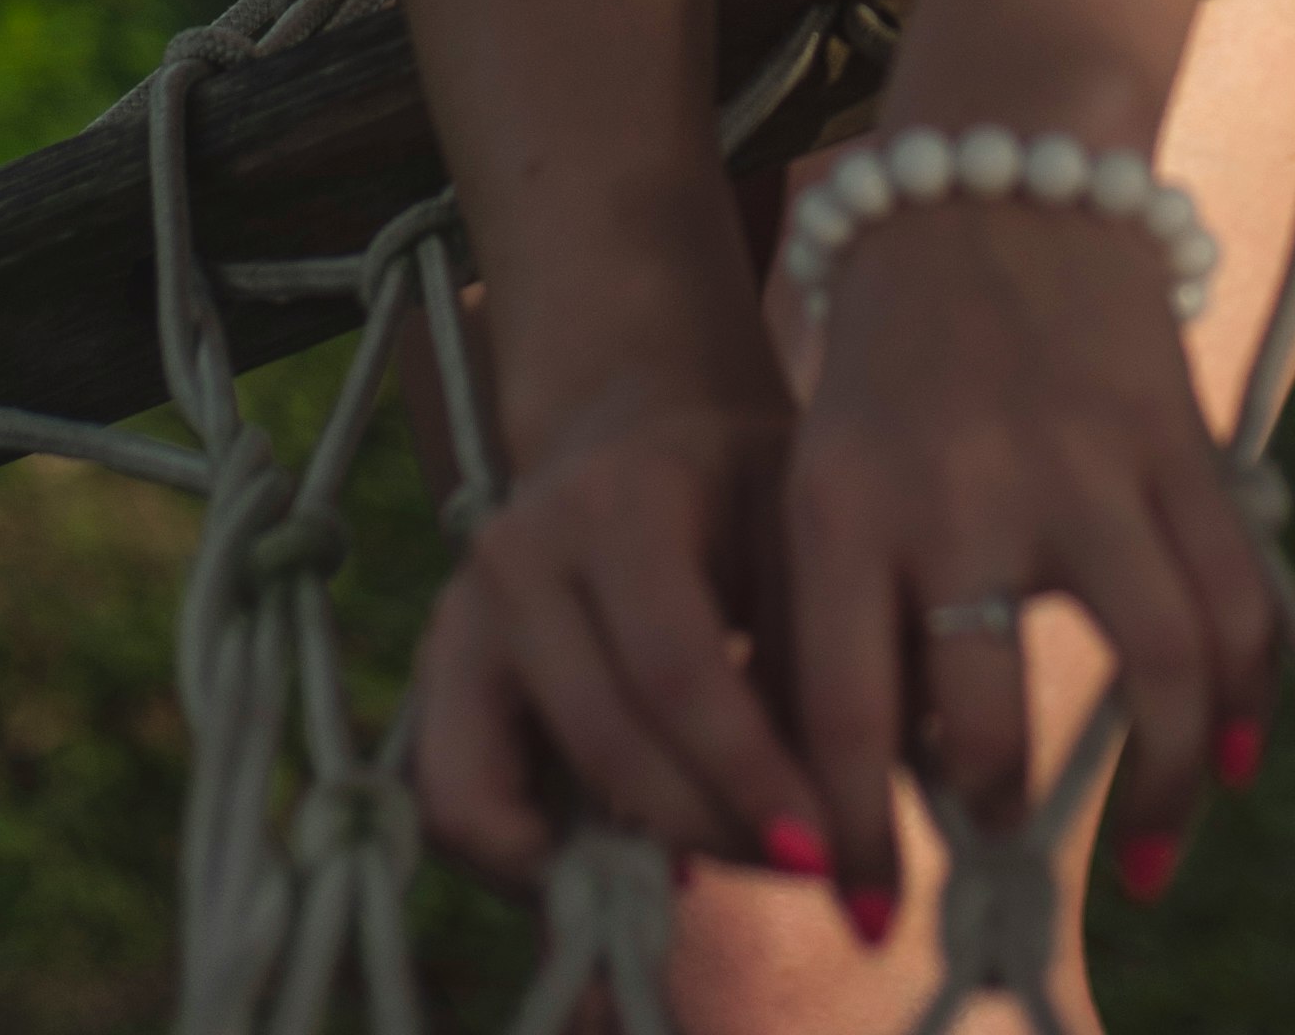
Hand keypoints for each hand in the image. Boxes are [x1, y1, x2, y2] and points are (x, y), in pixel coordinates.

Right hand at [414, 365, 832, 883]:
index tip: (823, 852)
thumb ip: (818, 651)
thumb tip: (856, 809)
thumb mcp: (796, 531)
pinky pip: (448, 797)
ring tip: (712, 867)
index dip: (749, 778)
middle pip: (607, 741)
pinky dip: (516, 862)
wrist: (634, 426)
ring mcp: (464, 610)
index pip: (678, 670)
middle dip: (709, 829)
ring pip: (516, 784)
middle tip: (795, 866)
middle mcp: (522, 550)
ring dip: (615, 861)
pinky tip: (609, 867)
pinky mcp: (438, 668)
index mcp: (621, 500)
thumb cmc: (738, 491)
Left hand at [785, 200, 1273, 907]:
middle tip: (988, 835)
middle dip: (988, 809)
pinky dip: (1246, 701)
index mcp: (843, 498)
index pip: (845, 715)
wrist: (991, 167)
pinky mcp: (1175, 436)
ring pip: (1156, 669)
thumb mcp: (821, 465)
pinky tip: (1229, 764)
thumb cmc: (887, 353)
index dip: (859, 839)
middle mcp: (961, 486)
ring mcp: (1085, 460)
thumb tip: (851, 803)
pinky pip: (1236, 597)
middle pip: (989, 717)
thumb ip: (838, 618)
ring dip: (1152, 788)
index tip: (868, 915)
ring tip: (1136, 854)